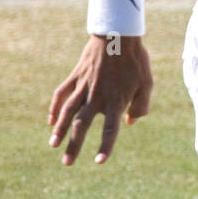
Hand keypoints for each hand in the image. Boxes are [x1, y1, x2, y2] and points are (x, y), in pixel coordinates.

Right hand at [48, 35, 153, 164]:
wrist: (118, 35)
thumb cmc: (136, 61)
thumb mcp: (147, 84)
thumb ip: (141, 106)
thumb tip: (130, 122)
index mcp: (116, 101)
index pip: (110, 129)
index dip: (105, 146)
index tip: (99, 161)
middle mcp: (97, 97)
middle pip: (82, 125)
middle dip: (73, 146)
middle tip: (66, 163)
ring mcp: (83, 86)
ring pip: (68, 112)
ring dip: (59, 130)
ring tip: (53, 144)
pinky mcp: (76, 76)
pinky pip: (62, 94)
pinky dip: (55, 107)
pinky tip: (51, 120)